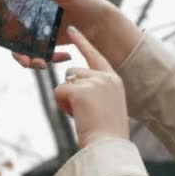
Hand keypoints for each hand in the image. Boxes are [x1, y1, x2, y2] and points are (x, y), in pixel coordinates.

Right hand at [12, 0, 140, 69]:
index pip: (10, 16)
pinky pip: (44, 56)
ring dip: (31, 60)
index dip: (5, 29)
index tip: (9, 40)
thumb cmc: (88, 2)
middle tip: (28, 62)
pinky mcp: (52, 46)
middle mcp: (33, 19)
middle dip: (18, 53)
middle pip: (15, 39)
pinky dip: (51, 59)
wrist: (105, 23)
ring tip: (43, 64)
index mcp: (33, 3)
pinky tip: (67, 56)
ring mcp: (42, 34)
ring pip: (28, 51)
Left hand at [54, 26, 128, 147]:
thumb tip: (73, 81)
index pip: (96, 56)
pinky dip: (62, 106)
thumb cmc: (107, 131)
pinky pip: (59, 92)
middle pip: (74, 72)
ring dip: (67, 99)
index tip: (73, 30)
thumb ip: (97, 90)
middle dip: (71, 90)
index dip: (83, 43)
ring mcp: (94, 82)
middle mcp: (106, 77)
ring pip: (65, 82)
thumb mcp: (108, 105)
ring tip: (82, 115)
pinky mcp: (80, 90)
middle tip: (84, 111)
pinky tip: (77, 116)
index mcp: (115, 80)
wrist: (109, 145)